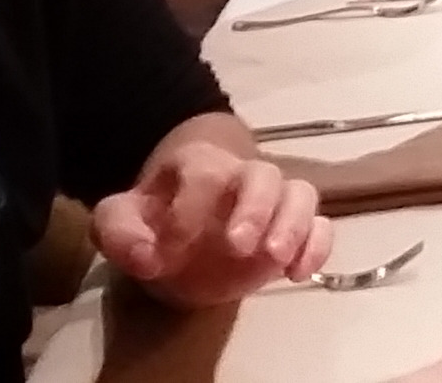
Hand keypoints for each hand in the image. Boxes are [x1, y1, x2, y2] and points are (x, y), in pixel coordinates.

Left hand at [91, 140, 334, 307]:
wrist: (186, 225)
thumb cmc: (156, 220)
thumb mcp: (119, 221)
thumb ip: (120, 232)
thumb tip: (144, 256)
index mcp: (198, 166)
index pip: (204, 173)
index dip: (190, 208)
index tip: (169, 250)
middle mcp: (242, 177)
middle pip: (263, 174)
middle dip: (255, 208)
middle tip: (238, 245)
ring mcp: (274, 204)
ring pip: (300, 193)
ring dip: (293, 224)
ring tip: (277, 259)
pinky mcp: (295, 232)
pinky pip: (321, 227)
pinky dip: (317, 247)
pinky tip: (298, 275)